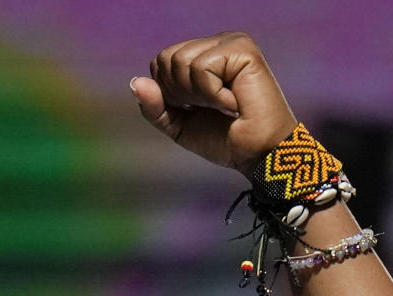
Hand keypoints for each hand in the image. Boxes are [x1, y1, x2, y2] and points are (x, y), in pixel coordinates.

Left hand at [132, 33, 295, 174]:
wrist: (256, 155)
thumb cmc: (225, 141)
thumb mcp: (179, 125)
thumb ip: (155, 107)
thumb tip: (135, 82)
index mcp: (204, 54)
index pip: (160, 62)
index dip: (169, 94)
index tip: (198, 110)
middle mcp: (217, 43)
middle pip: (167, 59)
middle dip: (181, 94)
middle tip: (212, 108)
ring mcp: (231, 43)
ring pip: (182, 61)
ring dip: (199, 95)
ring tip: (225, 105)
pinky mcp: (242, 49)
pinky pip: (202, 68)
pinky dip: (212, 95)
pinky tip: (234, 102)